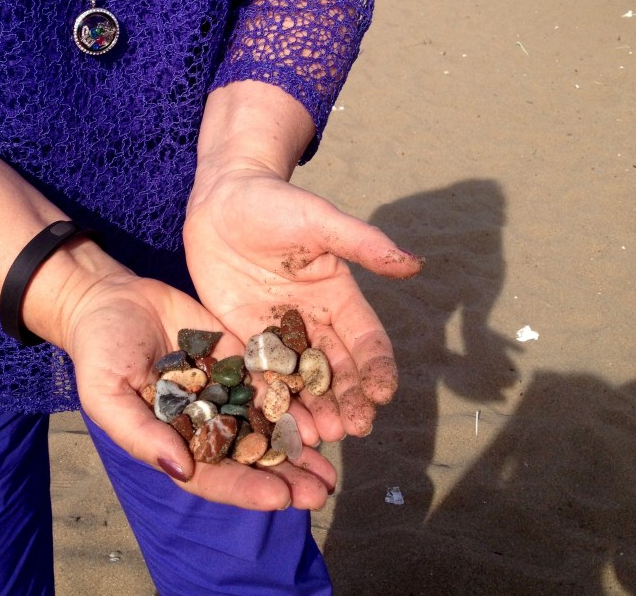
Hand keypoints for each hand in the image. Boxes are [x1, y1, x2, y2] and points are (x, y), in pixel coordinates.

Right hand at [54, 259, 336, 510]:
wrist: (110, 298)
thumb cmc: (99, 352)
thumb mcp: (106, 394)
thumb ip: (140, 433)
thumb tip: (180, 469)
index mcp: (174, 439)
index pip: (213, 474)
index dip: (246, 488)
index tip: (280, 498)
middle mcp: (204, 419)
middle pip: (249, 454)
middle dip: (285, 474)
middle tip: (321, 491)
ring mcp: (223, 386)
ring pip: (266, 420)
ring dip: (298, 443)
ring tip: (331, 461)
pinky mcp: (236, 353)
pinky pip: (268, 374)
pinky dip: (294, 392)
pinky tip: (321, 403)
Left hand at [183, 159, 422, 444]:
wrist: (222, 199)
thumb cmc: (274, 203)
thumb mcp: (320, 221)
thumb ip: (363, 244)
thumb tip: (414, 264)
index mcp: (338, 295)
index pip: (366, 339)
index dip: (376, 366)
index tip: (383, 393)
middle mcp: (313, 320)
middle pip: (337, 368)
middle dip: (349, 398)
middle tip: (354, 429)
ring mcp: (277, 332)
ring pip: (301, 379)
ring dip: (314, 408)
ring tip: (321, 435)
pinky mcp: (243, 336)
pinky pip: (260, 373)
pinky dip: (270, 399)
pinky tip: (276, 423)